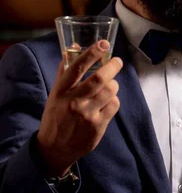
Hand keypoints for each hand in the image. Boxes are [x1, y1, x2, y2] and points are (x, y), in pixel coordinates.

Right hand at [37, 40, 122, 176]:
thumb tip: (73, 46)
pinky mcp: (98, 125)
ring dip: (114, 85)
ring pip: (110, 91)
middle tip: (117, 61)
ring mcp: (86, 114)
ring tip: (110, 85)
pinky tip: (108, 102)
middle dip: (112, 66)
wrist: (54, 149)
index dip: (92, 53)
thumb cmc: (56, 116)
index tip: (103, 43)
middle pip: (99, 78)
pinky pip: (114, 105)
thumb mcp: (55, 94)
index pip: (77, 68)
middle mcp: (73, 102)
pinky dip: (114, 100)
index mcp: (61, 91)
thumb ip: (65, 71)